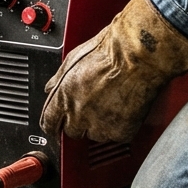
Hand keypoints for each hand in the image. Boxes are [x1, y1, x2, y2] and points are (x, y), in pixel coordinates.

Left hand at [40, 0, 187, 143]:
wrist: (138, 56)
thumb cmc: (110, 52)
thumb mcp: (73, 59)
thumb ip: (58, 79)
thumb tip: (50, 88)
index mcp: (64, 96)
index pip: (49, 123)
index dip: (52, 125)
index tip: (56, 126)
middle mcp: (79, 114)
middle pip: (72, 131)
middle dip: (78, 122)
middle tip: (92, 106)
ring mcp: (100, 126)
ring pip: (95, 134)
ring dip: (100, 124)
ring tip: (111, 102)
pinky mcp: (121, 131)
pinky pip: (116, 135)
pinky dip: (119, 125)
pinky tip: (124, 107)